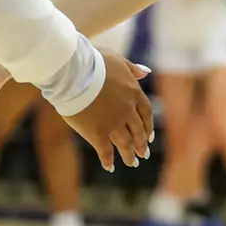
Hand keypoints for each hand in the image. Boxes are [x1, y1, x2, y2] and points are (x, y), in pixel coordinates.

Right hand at [61, 51, 155, 171]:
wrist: (75, 73)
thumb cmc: (94, 62)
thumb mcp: (117, 59)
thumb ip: (132, 68)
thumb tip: (145, 72)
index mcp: (134, 93)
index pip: (146, 113)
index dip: (148, 126)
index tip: (150, 136)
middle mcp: (127, 111)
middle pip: (137, 131)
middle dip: (141, 144)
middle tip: (143, 153)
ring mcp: (113, 124)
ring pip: (125, 144)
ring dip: (129, 155)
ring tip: (132, 162)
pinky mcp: (97, 133)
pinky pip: (105, 151)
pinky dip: (108, 160)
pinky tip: (110, 167)